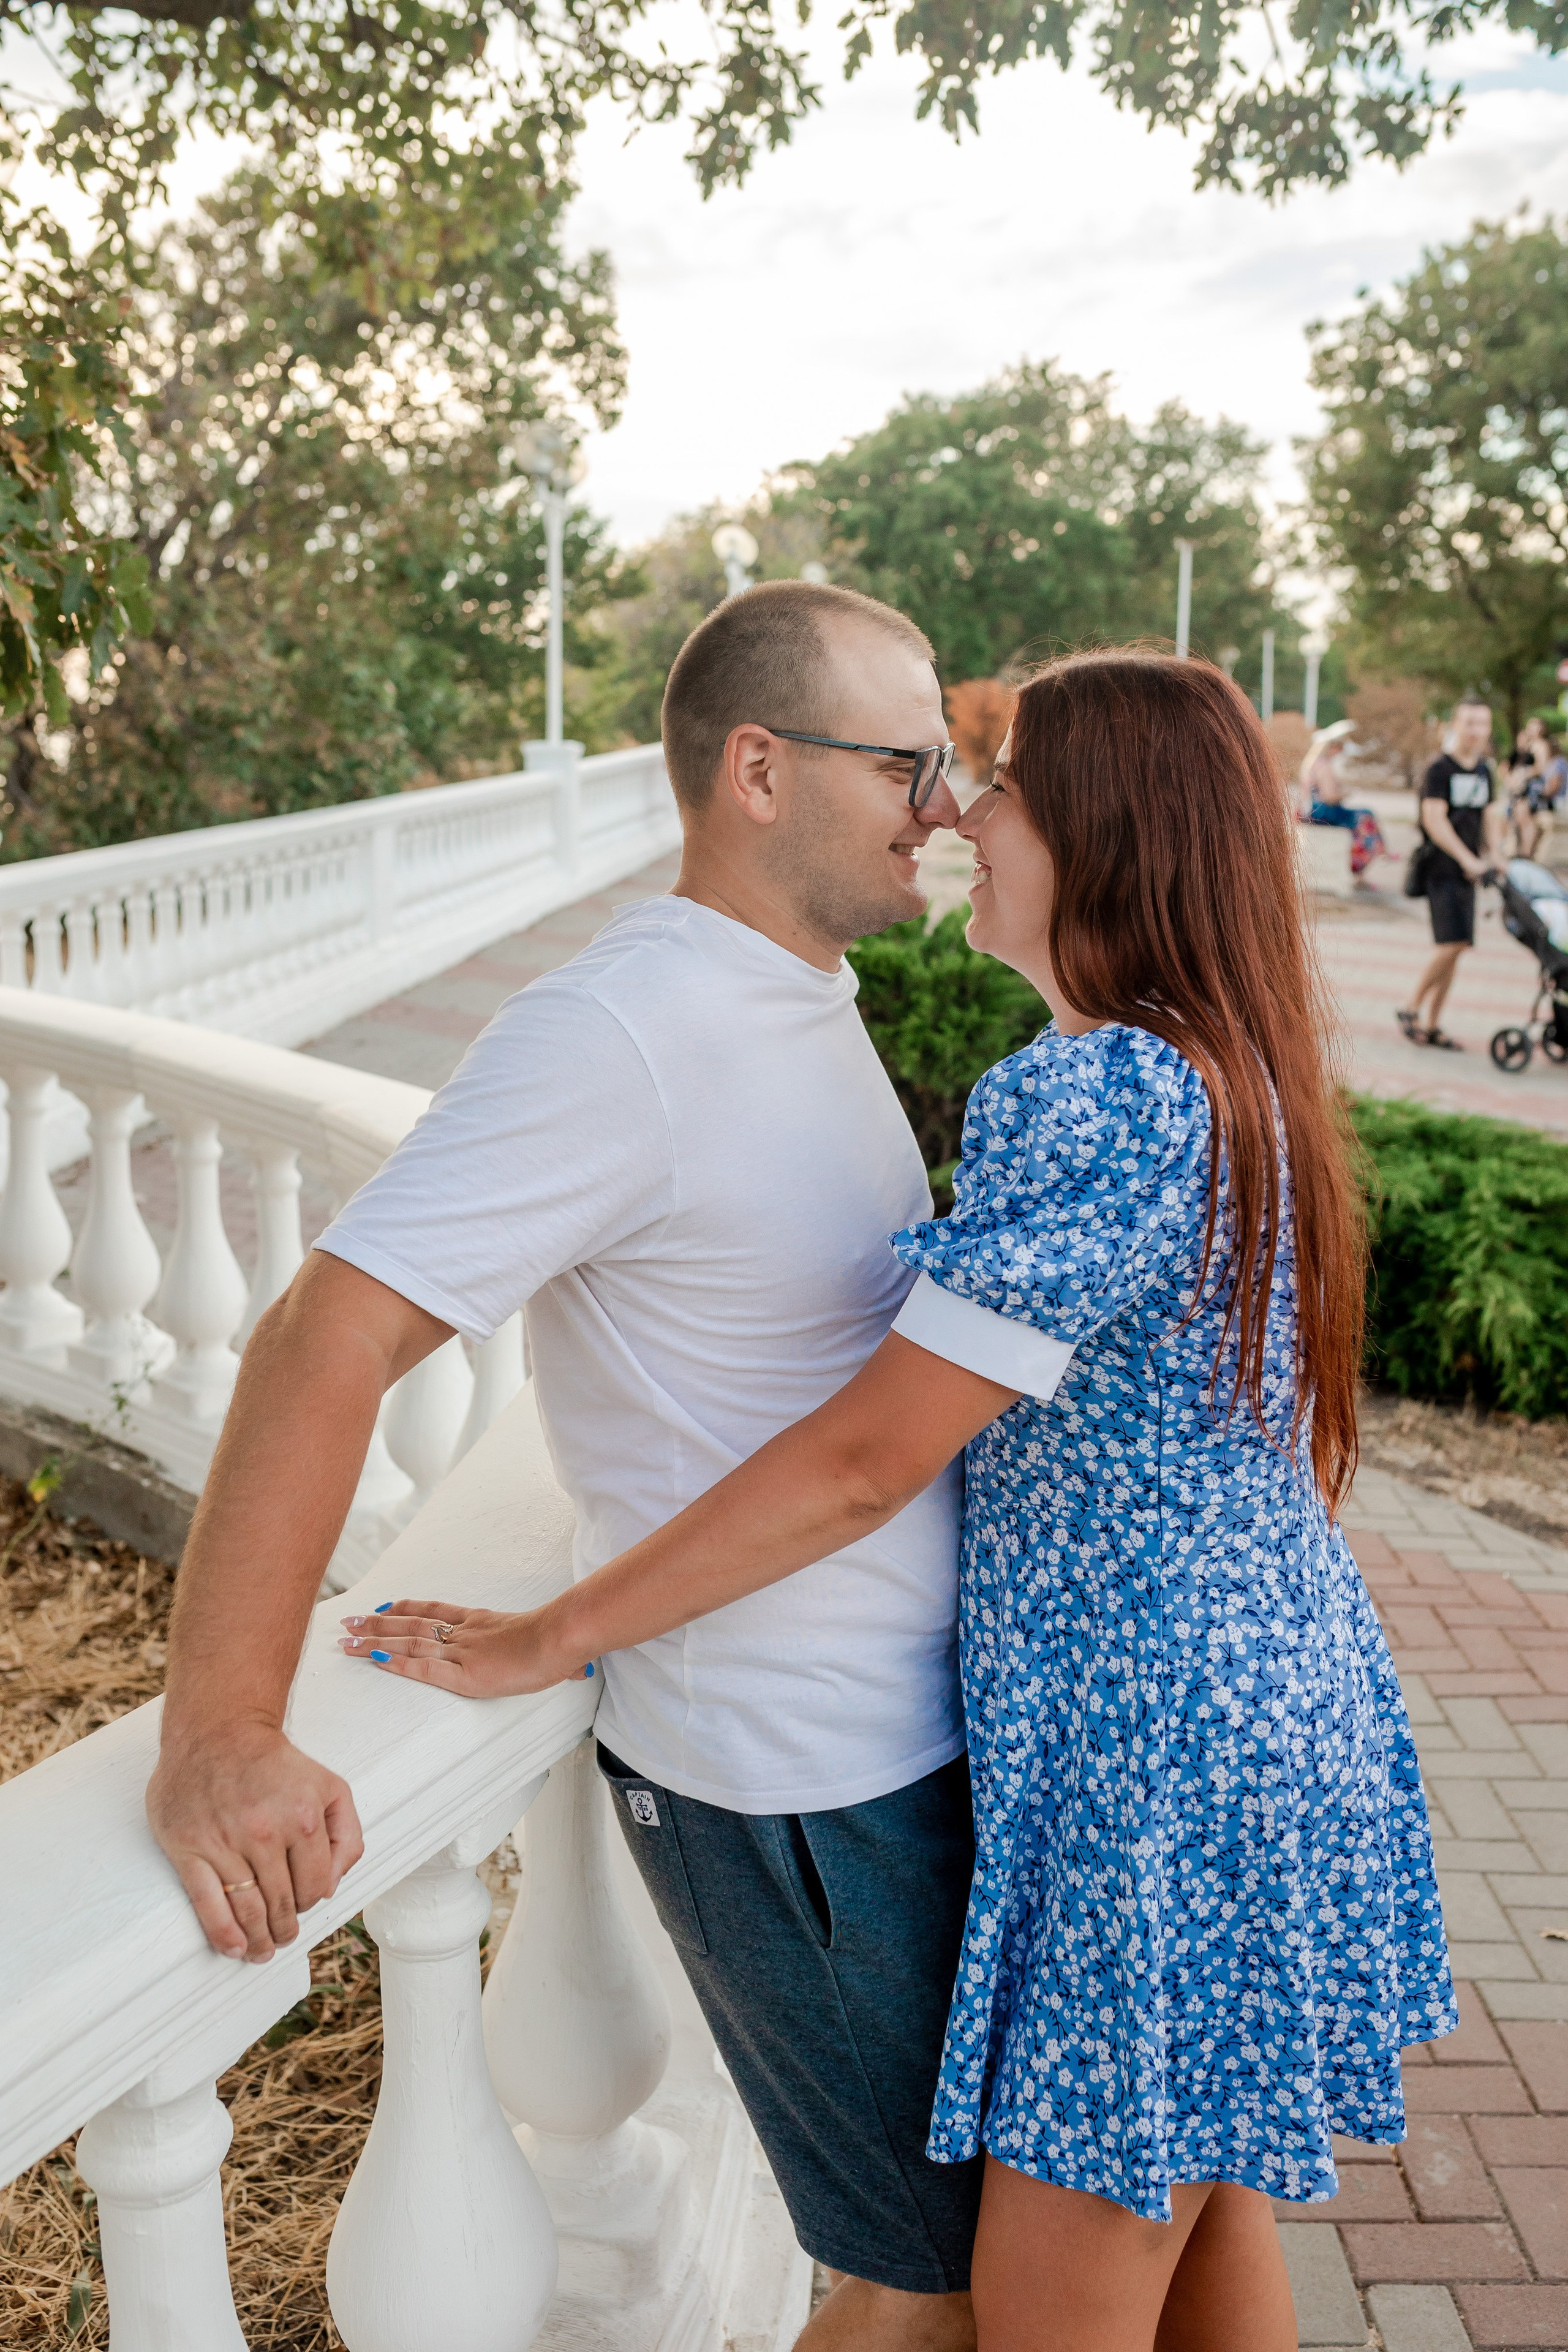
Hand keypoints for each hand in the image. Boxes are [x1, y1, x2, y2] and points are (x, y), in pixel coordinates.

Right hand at [146, 1723, 362, 1963]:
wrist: (217, 1732)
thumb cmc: (276, 1764)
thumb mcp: (330, 1786)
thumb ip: (346, 1835)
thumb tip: (332, 1887)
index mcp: (303, 1816)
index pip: (316, 1885)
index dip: (312, 1900)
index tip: (303, 1902)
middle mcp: (264, 1831)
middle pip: (282, 1903)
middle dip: (285, 1929)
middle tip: (282, 1939)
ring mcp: (224, 1841)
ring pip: (248, 1909)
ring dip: (258, 1940)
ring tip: (261, 1951)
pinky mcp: (189, 1848)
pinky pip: (208, 1903)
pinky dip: (223, 1934)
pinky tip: (233, 1948)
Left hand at [338, 1599, 594, 1697]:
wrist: (562, 1638)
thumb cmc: (565, 1644)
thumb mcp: (555, 1651)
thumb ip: (558, 1662)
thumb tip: (579, 1671)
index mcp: (482, 1623)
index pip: (436, 1612)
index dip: (407, 1609)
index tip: (384, 1606)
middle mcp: (465, 1633)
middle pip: (412, 1625)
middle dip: (377, 1624)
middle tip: (347, 1621)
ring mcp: (462, 1652)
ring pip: (409, 1643)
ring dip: (375, 1641)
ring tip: (347, 1640)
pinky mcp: (464, 1674)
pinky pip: (422, 1668)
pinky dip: (397, 1664)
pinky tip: (376, 1660)